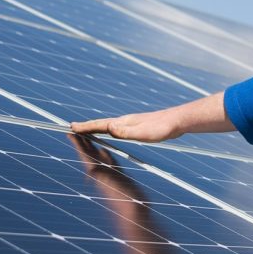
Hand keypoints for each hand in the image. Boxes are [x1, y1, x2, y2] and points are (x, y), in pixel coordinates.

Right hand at [70, 92, 233, 143]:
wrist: (180, 120)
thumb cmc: (164, 128)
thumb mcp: (144, 133)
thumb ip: (126, 132)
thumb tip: (109, 127)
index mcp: (124, 122)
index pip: (100, 125)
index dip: (86, 127)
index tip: (71, 127)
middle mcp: (126, 121)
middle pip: (102, 124)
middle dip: (87, 127)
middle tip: (73, 128)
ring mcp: (133, 123)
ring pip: (110, 125)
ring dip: (97, 128)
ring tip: (87, 130)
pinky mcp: (140, 126)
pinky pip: (118, 128)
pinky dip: (109, 130)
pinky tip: (112, 132)